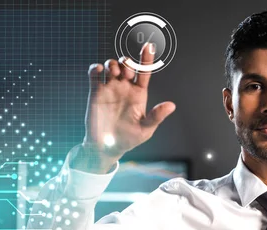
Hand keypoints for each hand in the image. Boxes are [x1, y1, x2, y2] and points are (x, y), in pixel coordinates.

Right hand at [81, 41, 175, 169]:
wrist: (107, 147)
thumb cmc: (129, 139)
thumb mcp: (145, 129)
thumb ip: (156, 116)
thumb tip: (171, 105)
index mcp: (139, 94)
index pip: (144, 72)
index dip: (146, 58)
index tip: (149, 46)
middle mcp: (125, 88)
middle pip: (126, 64)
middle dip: (127, 62)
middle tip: (127, 73)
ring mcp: (110, 88)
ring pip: (111, 65)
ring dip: (112, 64)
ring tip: (114, 74)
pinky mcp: (96, 91)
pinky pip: (94, 73)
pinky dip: (96, 68)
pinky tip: (99, 72)